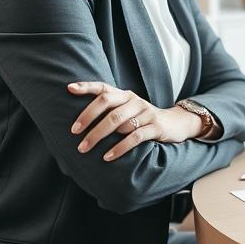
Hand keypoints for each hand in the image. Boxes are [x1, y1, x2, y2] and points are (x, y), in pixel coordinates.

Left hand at [68, 82, 203, 160]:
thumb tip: (79, 121)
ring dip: (99, 136)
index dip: (87, 86)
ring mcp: (146, 113)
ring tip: (85, 149)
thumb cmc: (142, 119)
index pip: (104, 87)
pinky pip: (135, 137)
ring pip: (119, 122)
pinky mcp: (156, 127)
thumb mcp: (127, 110)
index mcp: (125, 95)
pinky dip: (119, 148)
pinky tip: (107, 157)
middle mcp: (134, 101)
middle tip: (74, 133)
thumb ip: (109, 110)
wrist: (175, 123)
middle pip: (108, 105)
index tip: (70, 89)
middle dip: (88, 118)